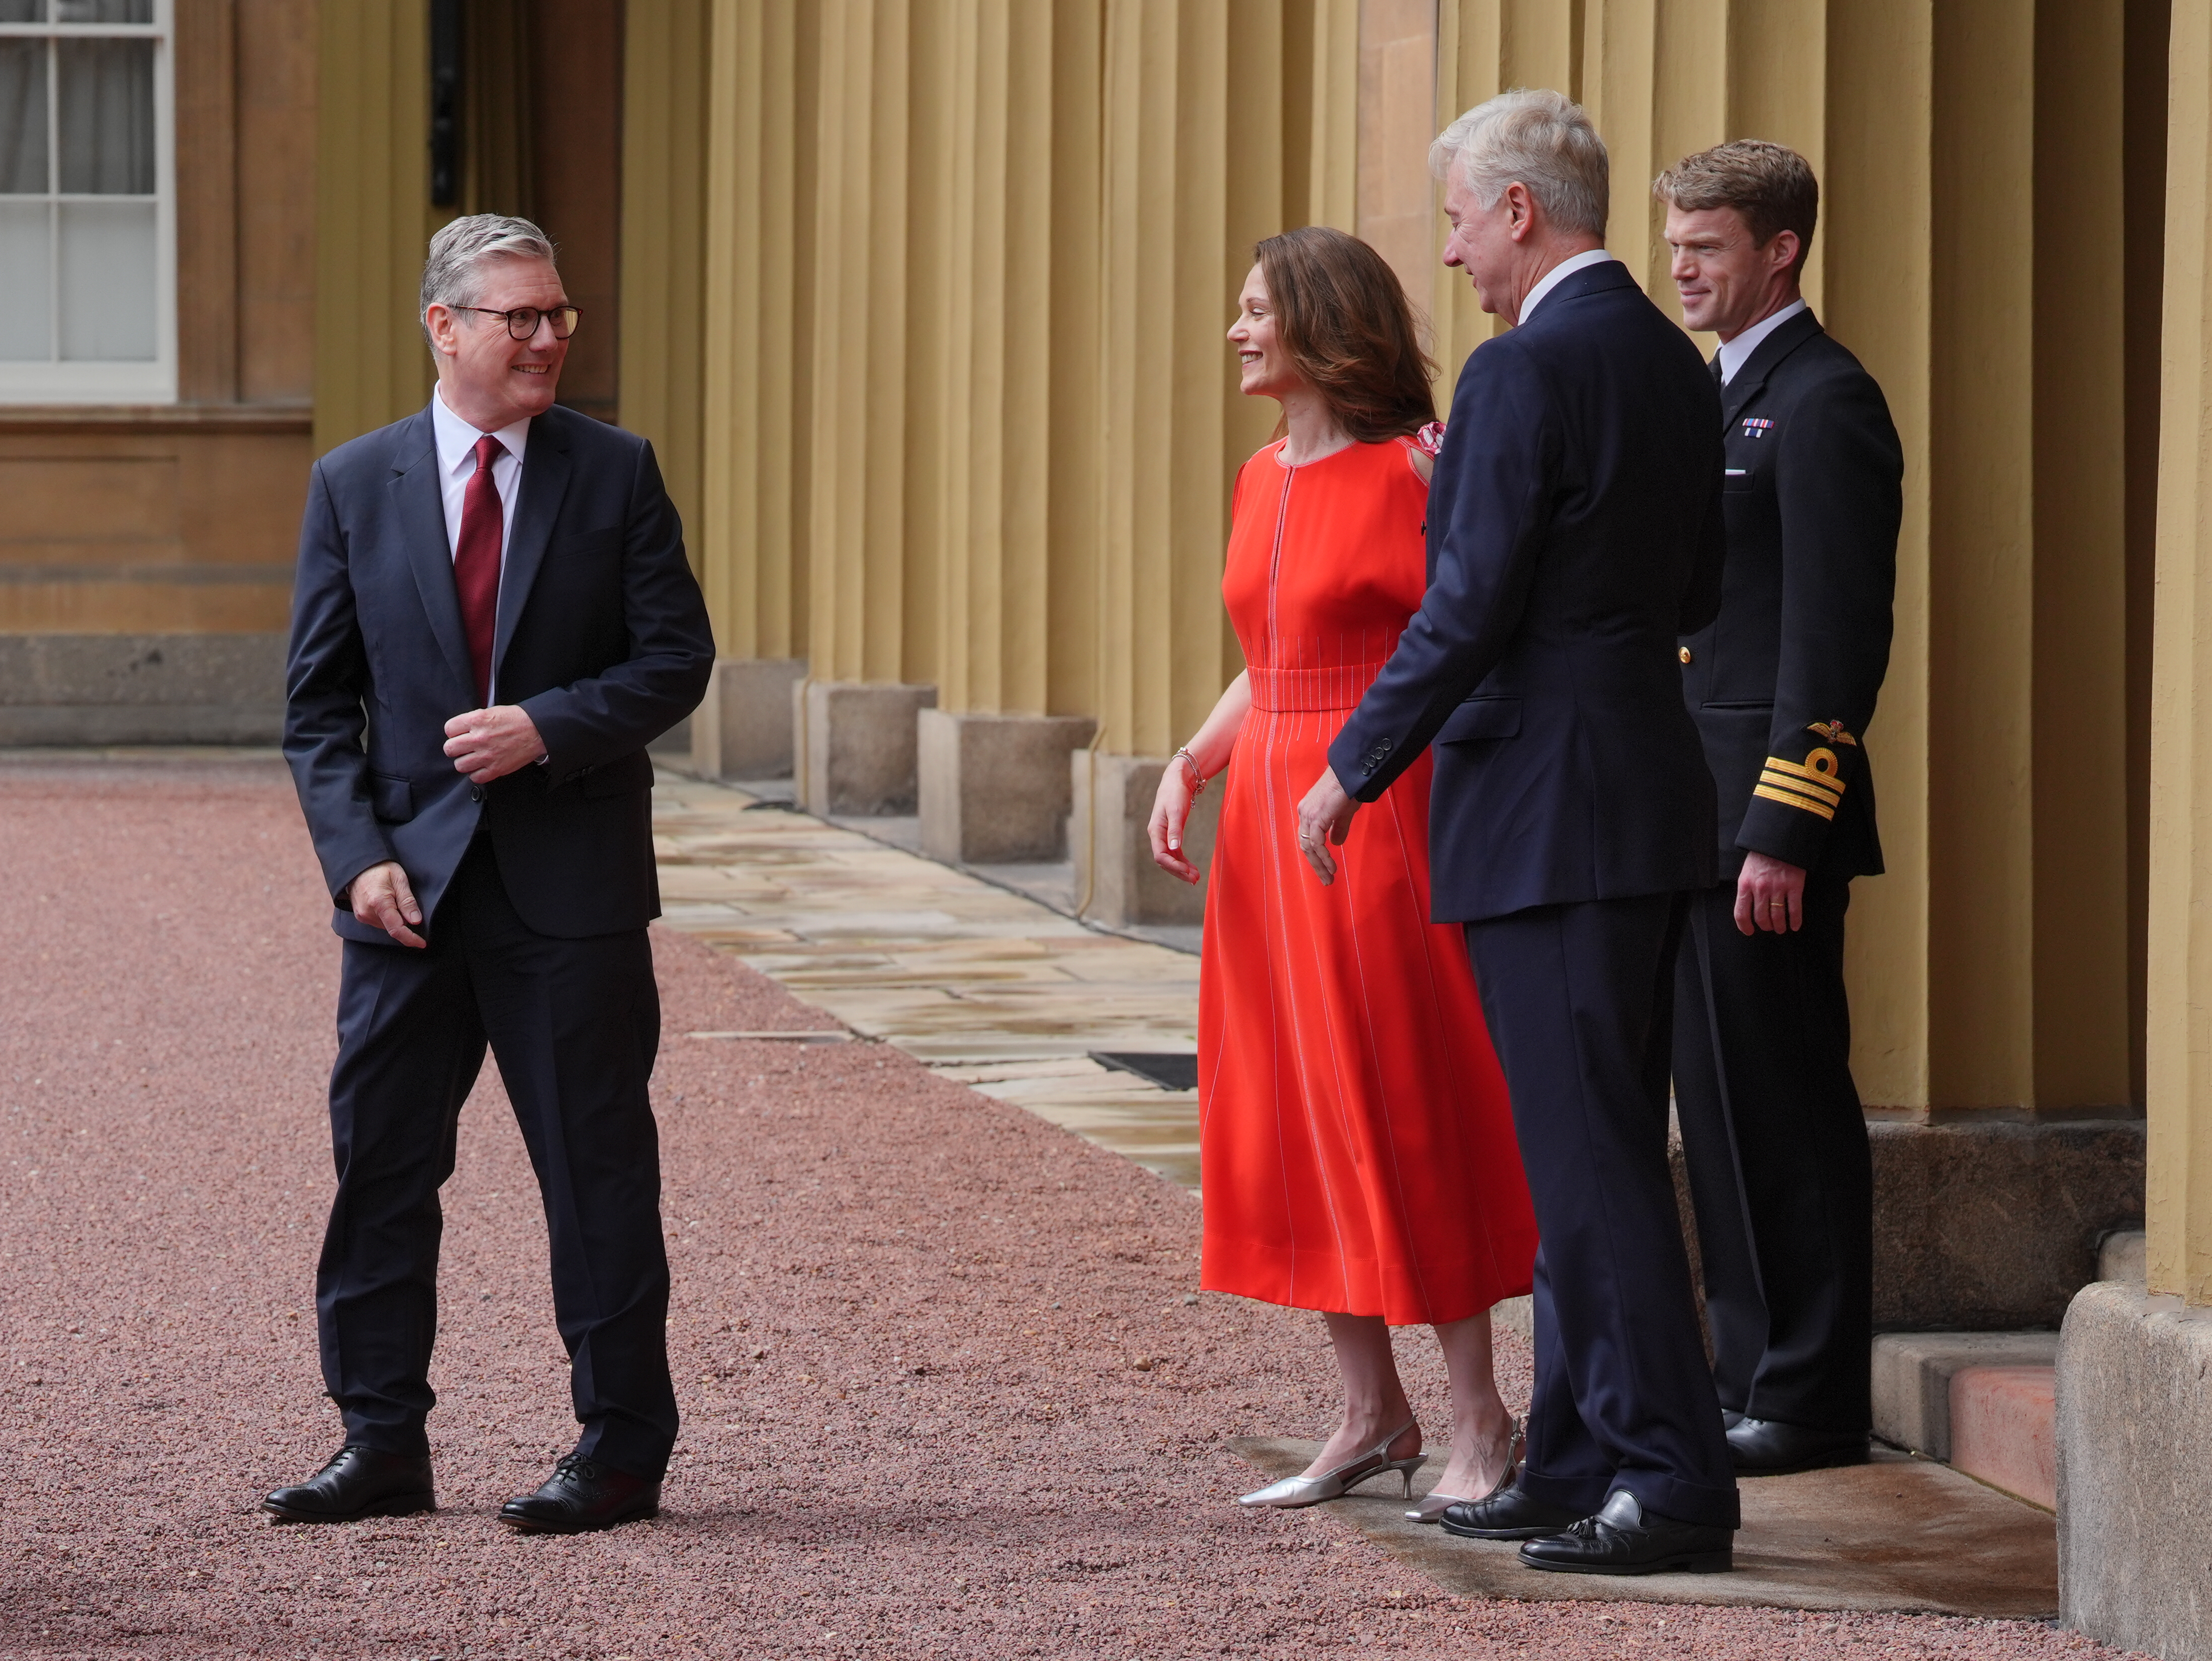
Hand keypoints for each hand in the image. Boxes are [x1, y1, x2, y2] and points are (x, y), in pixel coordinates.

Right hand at [343, 860, 425, 947]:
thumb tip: (416, 921)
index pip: (397, 930)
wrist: (358, 865)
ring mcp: (362, 916)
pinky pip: (379, 922)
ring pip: (386, 926)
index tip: (423, 943)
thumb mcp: (400, 879)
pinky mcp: (360, 916)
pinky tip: (391, 905)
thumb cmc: (380, 868)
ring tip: (398, 902)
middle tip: (413, 912)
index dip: (411, 939)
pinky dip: (388, 919)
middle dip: (406, 926)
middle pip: (393, 929)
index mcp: (379, 903)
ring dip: (397, 921)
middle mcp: (368, 913)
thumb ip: (407, 901)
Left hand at [443, 704, 546, 782]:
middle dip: (455, 747)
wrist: (538, 731)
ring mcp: (487, 755)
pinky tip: (482, 767)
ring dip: (465, 762)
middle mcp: (479, 738)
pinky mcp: (496, 769)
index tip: (459, 734)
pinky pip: (475, 778)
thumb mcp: (492, 711)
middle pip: (450, 748)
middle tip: (463, 747)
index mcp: (477, 720)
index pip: (449, 729)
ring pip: (460, 765)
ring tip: (473, 758)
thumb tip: (460, 730)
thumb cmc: (516, 720)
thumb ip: (473, 720)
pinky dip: (477, 774)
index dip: (454, 732)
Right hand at [1148, 762, 1201, 884]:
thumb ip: (1175, 830)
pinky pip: (1175, 852)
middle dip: (1178, 871)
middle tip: (1194, 880)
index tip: (1187, 873)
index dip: (1173, 866)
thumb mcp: (1176, 810)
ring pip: (1170, 858)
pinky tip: (1191, 868)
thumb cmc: (1175, 793)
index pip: (1160, 855)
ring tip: (1195, 877)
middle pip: (1165, 860)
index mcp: (1155, 830)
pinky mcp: (1172, 833)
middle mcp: (1157, 835)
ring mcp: (1164, 835)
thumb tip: (1173, 848)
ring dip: (1181, 868)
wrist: (1178, 779)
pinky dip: (1183, 861)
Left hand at [1295, 767, 1359, 884]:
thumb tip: (1336, 844)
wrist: (1350, 774)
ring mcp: (1308, 815)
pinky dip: (1324, 856)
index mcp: (1308, 811)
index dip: (1315, 855)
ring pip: (1309, 847)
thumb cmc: (1348, 789)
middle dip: (1315, 864)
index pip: (1307, 838)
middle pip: (1305, 845)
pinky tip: (1332, 866)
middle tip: (1326, 880)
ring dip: (1319, 865)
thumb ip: (1338, 828)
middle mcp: (1304, 813)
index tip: (1324, 869)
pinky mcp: (1316, 817)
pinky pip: (1316, 843)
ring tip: (1329, 877)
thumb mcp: (1343, 813)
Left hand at [1735, 851, 1806, 934]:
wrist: (1779, 840)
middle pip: (1761, 917)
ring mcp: (1778, 888)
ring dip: (1779, 926)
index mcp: (1745, 885)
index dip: (1744, 926)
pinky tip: (1795, 926)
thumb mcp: (1747, 871)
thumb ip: (1747, 888)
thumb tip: (1747, 906)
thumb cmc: (1761, 856)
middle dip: (1765, 926)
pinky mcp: (1794, 886)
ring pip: (1777, 915)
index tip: (1749, 931)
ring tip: (1781, 929)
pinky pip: (1794, 909)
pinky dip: (1795, 920)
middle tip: (1769, 928)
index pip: (1741, 912)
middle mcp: (1760, 889)